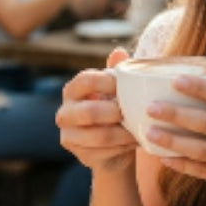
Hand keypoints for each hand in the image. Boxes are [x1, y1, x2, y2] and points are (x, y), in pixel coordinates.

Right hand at [56, 47, 136, 172]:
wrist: (114, 145)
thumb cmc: (116, 110)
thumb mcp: (117, 90)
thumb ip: (117, 71)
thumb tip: (119, 51)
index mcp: (73, 90)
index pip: (86, 80)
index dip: (108, 82)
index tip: (128, 87)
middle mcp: (65, 112)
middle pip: (90, 112)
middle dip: (116, 112)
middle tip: (133, 112)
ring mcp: (69, 135)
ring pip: (100, 135)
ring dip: (124, 133)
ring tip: (140, 129)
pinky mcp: (79, 154)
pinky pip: (105, 151)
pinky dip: (123, 146)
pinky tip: (134, 141)